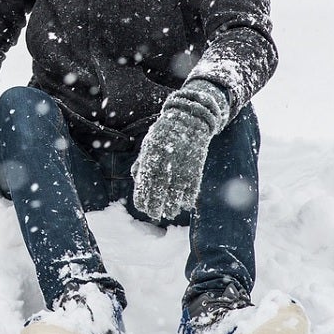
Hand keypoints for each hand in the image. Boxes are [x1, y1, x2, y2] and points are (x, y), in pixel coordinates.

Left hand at [132, 79, 229, 220]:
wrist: (190, 118)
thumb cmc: (165, 134)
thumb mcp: (149, 144)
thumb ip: (142, 162)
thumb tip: (136, 181)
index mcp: (152, 154)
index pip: (145, 181)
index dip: (143, 196)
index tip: (141, 207)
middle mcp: (167, 160)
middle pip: (160, 188)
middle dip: (156, 205)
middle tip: (154, 215)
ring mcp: (183, 163)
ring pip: (177, 190)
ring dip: (172, 205)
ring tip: (168, 213)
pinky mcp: (197, 165)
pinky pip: (193, 186)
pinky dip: (188, 197)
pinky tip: (184, 205)